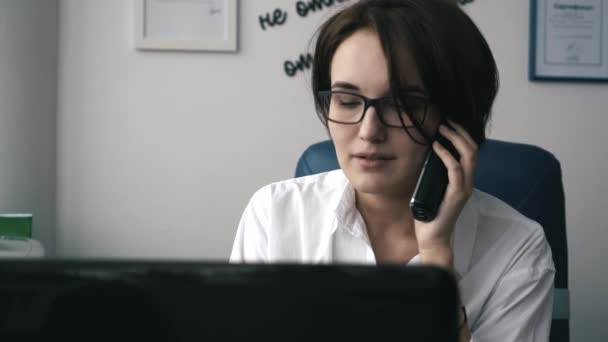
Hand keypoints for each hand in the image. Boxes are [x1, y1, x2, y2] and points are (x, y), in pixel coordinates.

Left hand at [414, 120, 477, 268]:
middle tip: (446, 121)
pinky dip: (446, 155)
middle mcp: (468, 182)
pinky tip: (436, 146)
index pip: (470, 151)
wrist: (432, 237)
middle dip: (460, 132)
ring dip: (455, 139)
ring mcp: (464, 188)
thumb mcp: (431, 186)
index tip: (448, 122)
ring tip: (442, 128)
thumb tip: (424, 154)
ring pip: (468, 156)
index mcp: (463, 179)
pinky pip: (455, 170)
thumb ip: (433, 173)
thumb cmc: (429, 213)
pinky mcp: (457, 195)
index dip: (462, 134)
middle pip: (472, 149)